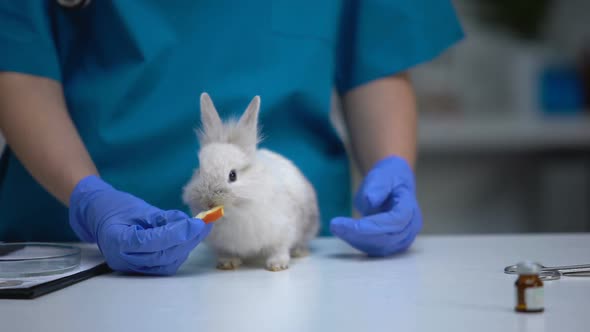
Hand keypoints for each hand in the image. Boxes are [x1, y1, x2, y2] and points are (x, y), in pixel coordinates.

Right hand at [69, 175, 211, 274]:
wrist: (98, 215)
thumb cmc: (116, 207)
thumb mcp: (139, 208)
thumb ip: (163, 218)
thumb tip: (188, 223)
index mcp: (117, 241)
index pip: (152, 242)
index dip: (177, 234)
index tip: (196, 224)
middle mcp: (123, 259)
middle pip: (162, 256)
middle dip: (186, 241)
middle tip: (204, 226)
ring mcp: (130, 267)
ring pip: (166, 263)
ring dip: (186, 247)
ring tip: (198, 230)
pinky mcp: (139, 269)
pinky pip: (163, 265)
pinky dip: (178, 252)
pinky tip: (188, 238)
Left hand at [330, 156, 421, 256]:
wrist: (392, 185)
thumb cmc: (388, 179)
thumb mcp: (383, 175)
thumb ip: (378, 186)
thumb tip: (371, 200)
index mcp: (410, 209)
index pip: (396, 222)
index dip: (374, 225)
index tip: (353, 223)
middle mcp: (410, 228)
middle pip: (387, 238)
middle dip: (360, 235)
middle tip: (335, 226)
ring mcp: (401, 239)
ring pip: (379, 247)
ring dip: (355, 240)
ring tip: (336, 227)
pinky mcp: (390, 245)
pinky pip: (374, 248)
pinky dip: (357, 242)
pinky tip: (343, 231)